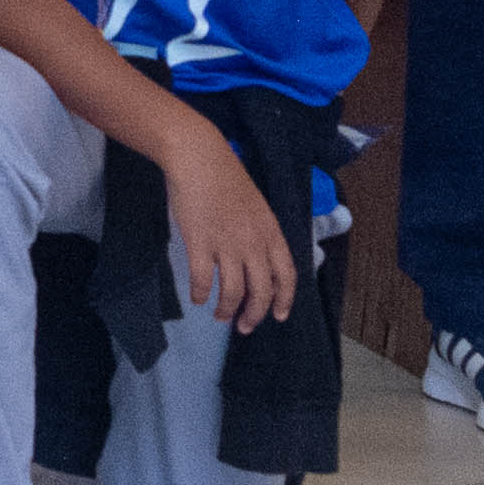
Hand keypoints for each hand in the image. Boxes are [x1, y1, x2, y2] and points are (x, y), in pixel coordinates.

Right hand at [159, 122, 299, 330]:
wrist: (199, 158)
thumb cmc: (226, 178)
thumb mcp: (257, 206)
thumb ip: (261, 233)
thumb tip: (259, 259)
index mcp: (271, 233)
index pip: (287, 276)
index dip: (284, 300)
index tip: (279, 316)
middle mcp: (253, 243)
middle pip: (261, 291)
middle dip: (255, 314)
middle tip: (244, 326)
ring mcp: (227, 244)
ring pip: (233, 291)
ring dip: (227, 310)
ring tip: (220, 315)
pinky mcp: (200, 243)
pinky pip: (202, 279)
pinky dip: (200, 293)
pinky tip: (197, 297)